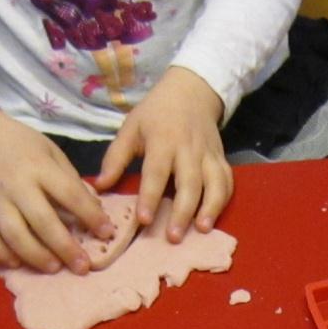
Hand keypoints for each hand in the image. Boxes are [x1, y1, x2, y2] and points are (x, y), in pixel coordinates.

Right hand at [0, 101, 113, 272]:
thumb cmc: (23, 146)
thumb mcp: (52, 153)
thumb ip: (71, 182)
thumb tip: (96, 211)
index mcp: (39, 167)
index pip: (70, 194)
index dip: (91, 216)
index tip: (107, 233)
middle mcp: (16, 185)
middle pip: (42, 221)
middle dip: (65, 247)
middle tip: (83, 266)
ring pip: (14, 235)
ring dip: (35, 256)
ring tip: (54, 268)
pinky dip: (2, 254)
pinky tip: (18, 263)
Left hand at [95, 66, 232, 242]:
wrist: (191, 91)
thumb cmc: (156, 113)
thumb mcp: (131, 128)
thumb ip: (115, 158)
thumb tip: (100, 186)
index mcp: (163, 140)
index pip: (156, 172)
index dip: (150, 197)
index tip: (143, 220)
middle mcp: (188, 150)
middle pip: (189, 183)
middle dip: (183, 211)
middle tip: (174, 237)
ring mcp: (208, 155)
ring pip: (214, 184)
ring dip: (210, 208)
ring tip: (202, 229)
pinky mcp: (221, 159)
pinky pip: (227, 181)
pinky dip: (223, 201)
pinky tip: (213, 218)